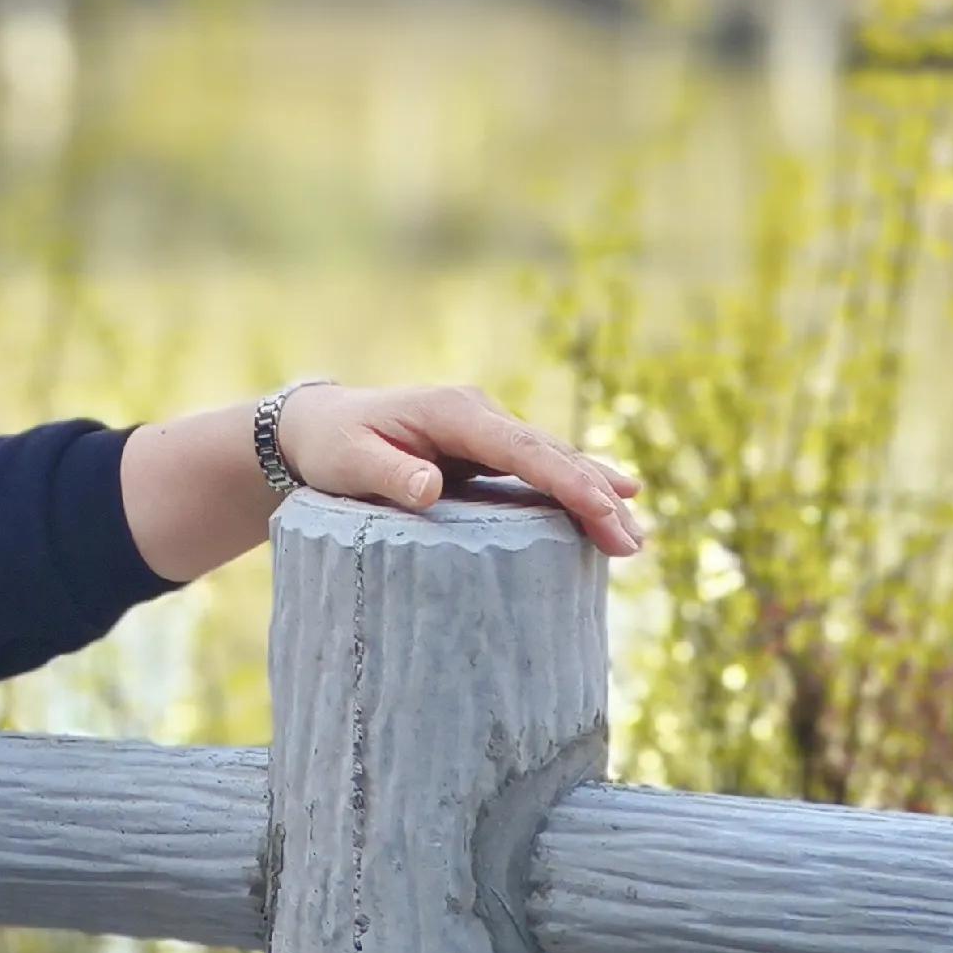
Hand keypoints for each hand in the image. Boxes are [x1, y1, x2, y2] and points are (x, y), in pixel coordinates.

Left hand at [280, 383, 646, 556]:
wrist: (317, 426)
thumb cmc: (333, 444)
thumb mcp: (350, 460)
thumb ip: (389, 472)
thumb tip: (430, 490)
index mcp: (454, 412)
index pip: (522, 449)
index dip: (566, 479)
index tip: (603, 509)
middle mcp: (480, 415)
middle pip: (550, 455)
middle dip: (596, 495)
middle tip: (632, 541)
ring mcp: (486, 432)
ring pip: (554, 461)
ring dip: (596, 495)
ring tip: (635, 537)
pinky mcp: (485, 453)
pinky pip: (539, 471)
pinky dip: (576, 489)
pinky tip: (613, 505)